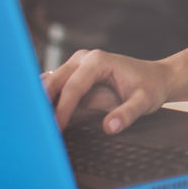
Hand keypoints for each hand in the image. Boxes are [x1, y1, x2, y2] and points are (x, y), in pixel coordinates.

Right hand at [42, 49, 173, 133]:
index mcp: (98, 61)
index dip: (62, 109)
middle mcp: (83, 58)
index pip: (73, 87)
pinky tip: (38, 118)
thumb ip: (127, 114)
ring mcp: (76, 65)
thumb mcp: (145, 102)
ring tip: (31, 126)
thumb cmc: (151, 88)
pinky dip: (45, 102)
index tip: (54, 130)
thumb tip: (109, 127)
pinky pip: (54, 88)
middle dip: (43, 105)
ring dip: (40, 103)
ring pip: (49, 84)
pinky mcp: (73, 75)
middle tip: (35, 130)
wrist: (156, 78)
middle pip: (54, 82)